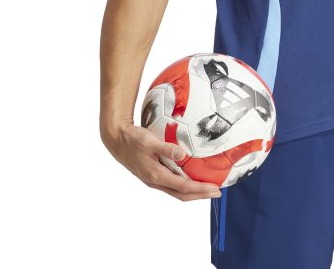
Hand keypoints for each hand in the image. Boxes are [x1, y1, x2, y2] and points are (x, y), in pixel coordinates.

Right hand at [105, 122, 222, 200]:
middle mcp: (155, 181)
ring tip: (208, 189)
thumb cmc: (132, 139)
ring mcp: (153, 180)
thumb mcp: (148, 140)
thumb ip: (166, 148)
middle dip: (200, 195)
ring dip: (193, 192)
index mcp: (156, 175)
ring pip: (177, 191)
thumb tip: (183, 154)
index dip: (200, 189)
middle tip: (217, 192)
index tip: (215, 188)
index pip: (183, 186)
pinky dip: (184, 185)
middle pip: (181, 194)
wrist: (116, 140)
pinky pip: (172, 185)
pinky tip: (191, 178)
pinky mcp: (152, 175)